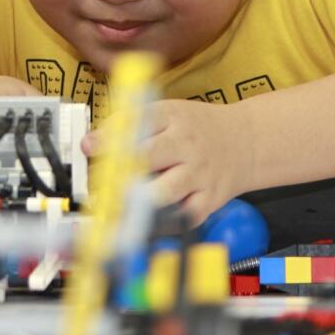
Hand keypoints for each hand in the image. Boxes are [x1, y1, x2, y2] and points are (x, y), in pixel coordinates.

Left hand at [83, 99, 250, 225]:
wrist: (246, 141)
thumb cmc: (195, 129)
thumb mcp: (166, 113)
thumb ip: (129, 124)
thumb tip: (91, 143)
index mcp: (171, 117)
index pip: (137, 124)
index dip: (109, 138)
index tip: (88, 147)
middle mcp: (186, 145)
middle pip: (148, 157)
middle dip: (118, 171)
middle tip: (97, 183)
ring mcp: (198, 174)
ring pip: (165, 190)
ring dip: (139, 199)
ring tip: (118, 205)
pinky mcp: (209, 199)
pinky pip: (184, 216)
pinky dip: (165, 222)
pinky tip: (147, 222)